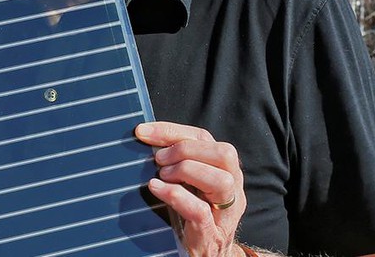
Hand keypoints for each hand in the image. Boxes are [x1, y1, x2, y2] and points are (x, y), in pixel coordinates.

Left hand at [136, 121, 245, 256]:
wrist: (206, 255)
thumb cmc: (191, 213)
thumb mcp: (187, 183)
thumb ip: (175, 161)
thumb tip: (143, 136)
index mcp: (225, 170)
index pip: (205, 137)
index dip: (172, 130)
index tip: (142, 131)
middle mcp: (233, 188)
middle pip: (224, 153)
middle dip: (185, 149)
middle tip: (158, 160)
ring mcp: (226, 213)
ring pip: (221, 180)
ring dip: (185, 171)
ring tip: (161, 176)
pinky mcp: (212, 234)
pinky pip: (200, 211)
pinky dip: (176, 195)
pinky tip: (156, 188)